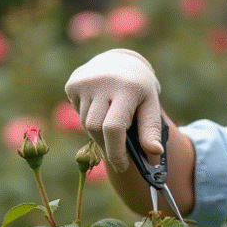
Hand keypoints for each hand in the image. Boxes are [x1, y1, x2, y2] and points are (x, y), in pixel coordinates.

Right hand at [64, 49, 160, 171]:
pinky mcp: (73, 83)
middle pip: (96, 128)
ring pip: (86, 122)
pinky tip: (100, 107)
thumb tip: (154, 153)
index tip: (122, 166)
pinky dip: (88, 117)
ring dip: (98, 131)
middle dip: (107, 145)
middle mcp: (103, 82)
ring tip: (111, 120)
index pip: (114, 128)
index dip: (116, 151)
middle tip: (117, 152)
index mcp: (127, 88)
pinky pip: (78, 112)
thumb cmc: (139, 88)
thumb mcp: (151, 105)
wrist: (120, 60)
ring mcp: (85, 82)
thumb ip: (151, 130)